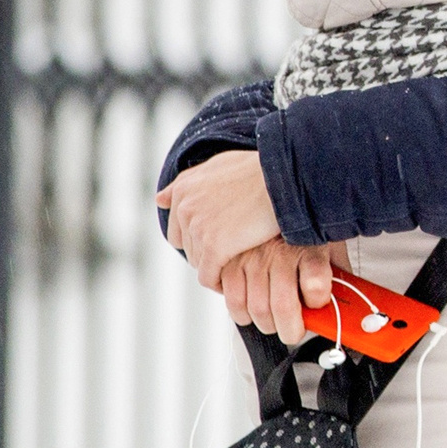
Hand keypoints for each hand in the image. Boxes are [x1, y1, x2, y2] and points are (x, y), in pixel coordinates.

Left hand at [157, 150, 282, 285]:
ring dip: (216, 267)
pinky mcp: (214, 246)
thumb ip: (190, 180)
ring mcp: (198, 227)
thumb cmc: (261, 171)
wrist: (286, 178)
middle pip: (188, 247)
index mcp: (184, 187)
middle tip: (234, 256)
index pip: (178, 228)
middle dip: (207, 252)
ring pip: (198, 262)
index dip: (200, 238)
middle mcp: (185, 207)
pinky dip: (219, 283)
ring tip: (239, 268)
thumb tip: (159, 198)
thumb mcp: (220, 164)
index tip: (222, 241)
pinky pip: (208, 276)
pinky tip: (235, 283)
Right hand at [218, 240, 352, 344]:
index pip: (316, 284)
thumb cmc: (304, 231)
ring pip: (258, 309)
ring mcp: (253, 259)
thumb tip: (352, 302)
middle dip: (291, 329)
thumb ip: (339, 274)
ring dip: (269, 324)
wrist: (272, 204)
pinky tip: (253, 311)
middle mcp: (280, 254)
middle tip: (294, 330)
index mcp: (310, 249)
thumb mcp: (330, 246)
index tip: (318, 305)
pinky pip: (234, 302)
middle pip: (283, 306)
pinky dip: (243, 314)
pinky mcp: (231, 263)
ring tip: (275, 321)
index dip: (318, 301)